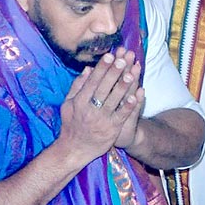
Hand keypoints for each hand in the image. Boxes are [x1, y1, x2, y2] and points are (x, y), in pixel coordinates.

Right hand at [58, 49, 142, 165]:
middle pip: (104, 88)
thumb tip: (88, 69)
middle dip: (114, 72)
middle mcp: (90, 109)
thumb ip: (77, 86)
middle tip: (123, 59)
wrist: (75, 149)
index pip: (92, 81)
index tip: (109, 55)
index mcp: (79, 101)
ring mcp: (102, 119)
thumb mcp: (68, 104)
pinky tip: (136, 95)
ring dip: (123, 86)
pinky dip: (129, 105)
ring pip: (114, 100)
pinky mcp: (112, 129)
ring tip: (131, 73)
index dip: (101, 68)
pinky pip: (122, 115)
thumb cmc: (71, 124)